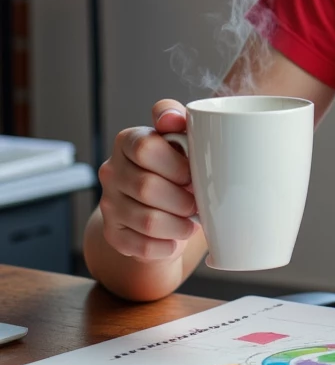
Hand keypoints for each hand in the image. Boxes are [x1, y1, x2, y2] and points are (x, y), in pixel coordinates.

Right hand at [97, 100, 200, 261]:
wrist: (159, 204)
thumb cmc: (176, 166)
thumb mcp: (181, 136)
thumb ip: (177, 119)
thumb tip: (171, 118)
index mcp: (128, 141)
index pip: (145, 148)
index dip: (175, 165)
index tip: (193, 173)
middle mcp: (112, 171)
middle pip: (147, 188)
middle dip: (182, 199)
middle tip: (197, 203)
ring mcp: (108, 203)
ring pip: (147, 220)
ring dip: (178, 225)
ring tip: (191, 221)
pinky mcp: (113, 234)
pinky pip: (142, 246)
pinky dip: (166, 246)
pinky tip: (175, 238)